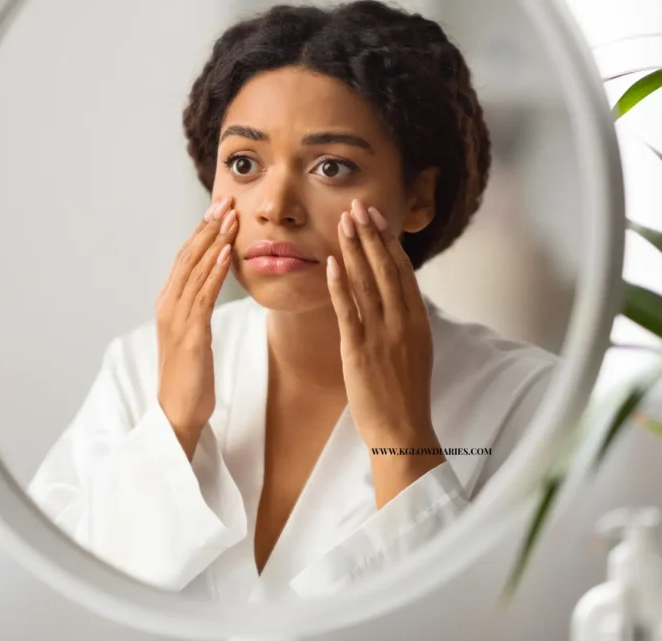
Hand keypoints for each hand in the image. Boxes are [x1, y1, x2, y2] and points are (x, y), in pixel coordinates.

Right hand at [155, 196, 237, 457]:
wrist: (177, 413)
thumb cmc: (189, 378)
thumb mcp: (193, 336)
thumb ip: (197, 310)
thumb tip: (211, 287)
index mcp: (168, 304)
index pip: (184, 259)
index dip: (200, 232)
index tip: (218, 209)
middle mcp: (168, 306)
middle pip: (187, 257)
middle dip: (207, 227)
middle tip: (225, 201)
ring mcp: (177, 319)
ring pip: (194, 271)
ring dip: (213, 241)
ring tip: (230, 218)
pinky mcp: (190, 335)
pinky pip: (203, 296)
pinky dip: (213, 272)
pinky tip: (225, 254)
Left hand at [326, 199, 436, 448]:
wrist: (402, 430)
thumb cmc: (404, 395)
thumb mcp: (413, 351)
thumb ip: (404, 322)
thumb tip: (394, 298)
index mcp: (418, 321)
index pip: (403, 271)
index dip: (388, 242)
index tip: (376, 218)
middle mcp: (403, 322)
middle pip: (386, 268)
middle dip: (371, 235)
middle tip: (358, 206)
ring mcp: (383, 334)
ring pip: (368, 282)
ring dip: (355, 249)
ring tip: (343, 222)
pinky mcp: (360, 350)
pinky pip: (349, 310)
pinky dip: (340, 284)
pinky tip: (332, 262)